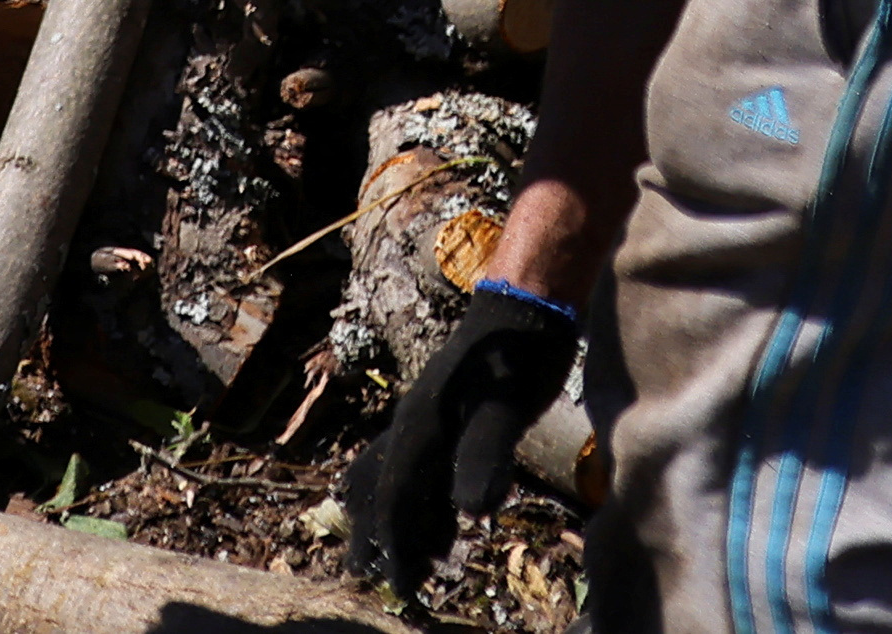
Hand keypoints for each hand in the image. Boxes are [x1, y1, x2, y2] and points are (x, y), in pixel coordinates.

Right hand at [347, 284, 577, 588]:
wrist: (523, 304)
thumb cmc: (520, 355)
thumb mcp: (507, 406)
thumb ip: (485, 456)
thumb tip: (469, 514)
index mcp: (421, 427)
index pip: (398, 498)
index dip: (395, 544)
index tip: (397, 586)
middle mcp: (413, 424)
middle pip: (381, 489)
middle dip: (376, 536)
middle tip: (368, 575)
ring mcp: (426, 418)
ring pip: (392, 476)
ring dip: (391, 517)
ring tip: (393, 552)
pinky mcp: (445, 415)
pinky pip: (412, 463)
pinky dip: (413, 495)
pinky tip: (432, 506)